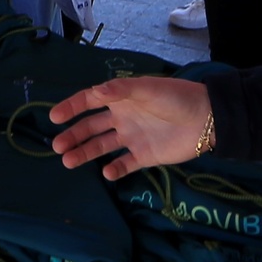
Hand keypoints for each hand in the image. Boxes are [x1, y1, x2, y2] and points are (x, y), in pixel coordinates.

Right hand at [50, 76, 213, 180]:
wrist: (207, 119)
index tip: (54, 117)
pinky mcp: (145, 155)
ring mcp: (133, 137)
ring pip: (102, 147)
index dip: (71, 108)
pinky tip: (107, 173)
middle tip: (57, 147)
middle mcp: (123, 118)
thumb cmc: (176, 97)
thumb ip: (121, 90)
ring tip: (68, 162)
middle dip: (73, 135)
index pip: (90, 102)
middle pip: (91, 127)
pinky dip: (115, 170)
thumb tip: (95, 92)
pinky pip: (125, 164)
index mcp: (121, 98)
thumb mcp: (148, 89)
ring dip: (85, 153)